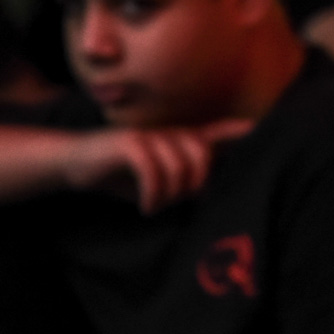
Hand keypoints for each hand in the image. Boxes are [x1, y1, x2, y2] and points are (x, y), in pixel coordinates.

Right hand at [62, 119, 251, 213]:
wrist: (76, 163)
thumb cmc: (121, 176)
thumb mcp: (157, 183)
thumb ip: (183, 186)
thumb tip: (207, 193)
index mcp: (176, 142)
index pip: (213, 134)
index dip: (235, 131)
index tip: (258, 127)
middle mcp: (165, 134)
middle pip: (201, 154)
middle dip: (193, 184)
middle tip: (174, 200)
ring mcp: (147, 135)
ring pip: (178, 167)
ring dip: (168, 196)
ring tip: (153, 206)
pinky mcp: (127, 143)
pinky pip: (152, 170)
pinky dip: (152, 194)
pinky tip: (145, 206)